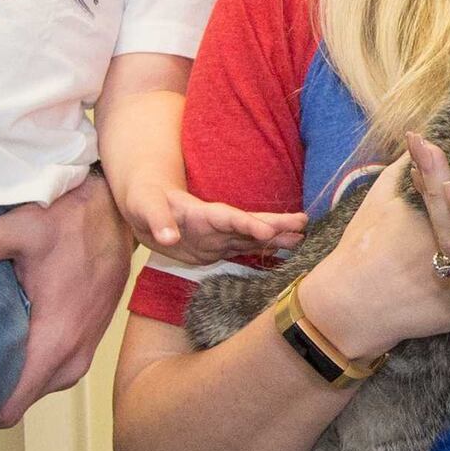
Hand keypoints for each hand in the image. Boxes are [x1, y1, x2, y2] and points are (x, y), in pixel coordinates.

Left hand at [0, 173, 130, 426]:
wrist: (119, 215)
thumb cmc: (76, 222)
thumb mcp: (24, 226)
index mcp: (56, 340)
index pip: (9, 407)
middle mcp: (72, 358)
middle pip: (17, 404)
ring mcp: (80, 355)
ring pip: (31, 390)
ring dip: (3, 381)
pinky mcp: (83, 346)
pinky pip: (46, 374)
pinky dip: (22, 368)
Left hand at [130, 184, 303, 259]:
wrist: (147, 205)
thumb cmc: (145, 200)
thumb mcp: (145, 208)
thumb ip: (158, 222)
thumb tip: (168, 238)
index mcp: (201, 211)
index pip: (228, 217)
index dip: (247, 224)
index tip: (266, 232)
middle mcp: (217, 223)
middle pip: (250, 222)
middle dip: (275, 224)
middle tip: (303, 224)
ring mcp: (220, 235)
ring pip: (253, 236)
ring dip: (277, 236)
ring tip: (304, 236)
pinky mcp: (219, 247)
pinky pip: (246, 247)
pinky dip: (266, 248)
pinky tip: (286, 249)